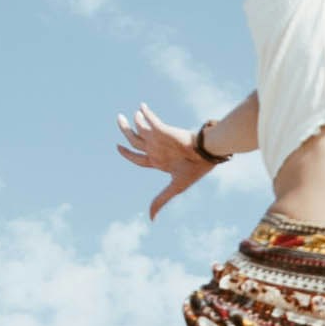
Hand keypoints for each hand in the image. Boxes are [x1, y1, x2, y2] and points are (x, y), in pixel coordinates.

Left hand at [114, 103, 225, 219]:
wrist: (206, 156)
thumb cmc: (194, 170)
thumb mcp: (175, 187)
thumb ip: (160, 200)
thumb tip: (150, 219)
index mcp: (157, 162)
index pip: (136, 157)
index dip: (126, 153)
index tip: (117, 146)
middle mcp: (156, 149)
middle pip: (134, 140)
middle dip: (125, 129)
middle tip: (119, 118)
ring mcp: (160, 139)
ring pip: (141, 128)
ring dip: (136, 121)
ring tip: (133, 114)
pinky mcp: (165, 130)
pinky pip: (152, 120)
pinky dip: (146, 113)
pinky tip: (142, 106)